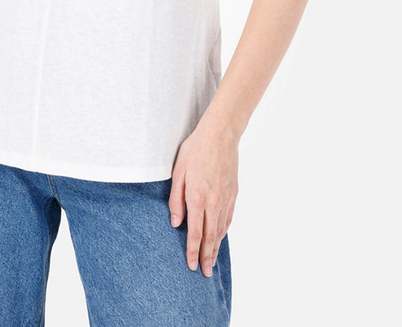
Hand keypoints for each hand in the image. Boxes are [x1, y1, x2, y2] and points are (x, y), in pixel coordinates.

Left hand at [168, 123, 238, 276]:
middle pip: (211, 238)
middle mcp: (214, 202)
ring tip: (212, 262)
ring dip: (216, 248)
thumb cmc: (195, 150)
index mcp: (197, 198)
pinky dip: (223, 233)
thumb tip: (175, 223)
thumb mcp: (177, 171)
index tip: (191, 265)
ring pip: (221, 231)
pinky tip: (220, 238)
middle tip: (204, 273)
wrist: (220, 135)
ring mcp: (226, 199)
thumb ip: (175, 199)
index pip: (195, 233)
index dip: (193, 251)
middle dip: (207, 257)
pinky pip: (228, 219)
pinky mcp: (233, 194)